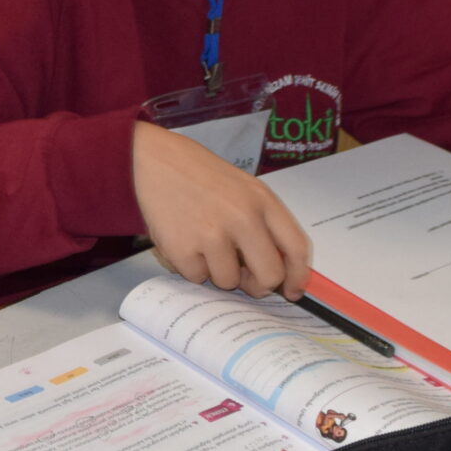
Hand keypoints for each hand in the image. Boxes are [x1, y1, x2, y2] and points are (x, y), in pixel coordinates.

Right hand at [130, 121, 310, 298]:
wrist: (153, 160)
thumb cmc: (200, 175)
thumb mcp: (244, 188)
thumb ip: (264, 223)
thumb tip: (277, 269)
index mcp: (262, 200)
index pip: (296, 248)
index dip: (298, 276)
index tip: (291, 290)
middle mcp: (242, 217)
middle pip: (269, 275)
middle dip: (259, 286)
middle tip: (246, 281)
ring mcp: (211, 234)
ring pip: (229, 281)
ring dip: (218, 272)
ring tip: (204, 245)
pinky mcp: (182, 248)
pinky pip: (197, 277)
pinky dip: (191, 267)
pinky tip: (185, 242)